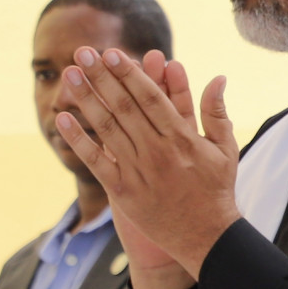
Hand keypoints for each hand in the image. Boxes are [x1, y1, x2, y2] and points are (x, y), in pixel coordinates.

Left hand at [54, 46, 241, 277]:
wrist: (206, 236)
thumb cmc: (217, 190)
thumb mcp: (225, 149)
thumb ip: (216, 113)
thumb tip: (218, 78)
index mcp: (183, 138)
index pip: (152, 98)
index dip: (131, 74)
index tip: (114, 53)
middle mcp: (158, 151)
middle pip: (125, 106)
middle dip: (103, 77)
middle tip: (84, 52)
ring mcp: (138, 170)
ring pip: (107, 128)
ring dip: (86, 99)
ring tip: (70, 75)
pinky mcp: (122, 191)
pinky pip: (96, 160)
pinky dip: (78, 140)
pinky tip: (62, 119)